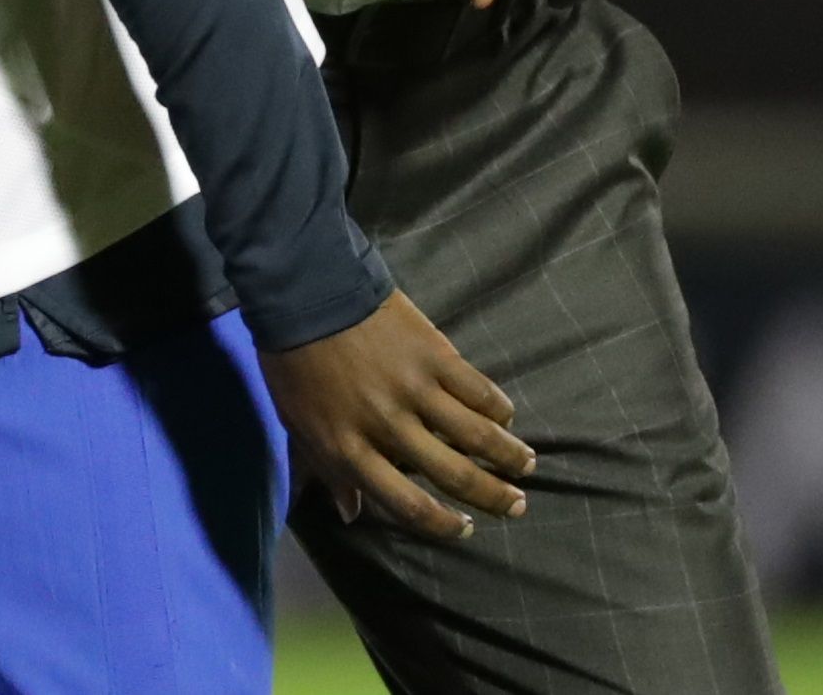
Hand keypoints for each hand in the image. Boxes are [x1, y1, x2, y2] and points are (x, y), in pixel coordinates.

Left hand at [260, 291, 531, 541]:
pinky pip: (477, 390)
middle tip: (517, 508)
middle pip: (454, 475)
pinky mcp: (434, 354)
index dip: (442, 525)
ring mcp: (416, 389)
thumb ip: (328, 471)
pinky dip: (498, 407)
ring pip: (476, 435)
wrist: (305, 292)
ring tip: (527, 467)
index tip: (464, 529)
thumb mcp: (298, 426)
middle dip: (491, 497)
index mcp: (351, 450)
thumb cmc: (295, 363)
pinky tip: (508, 417)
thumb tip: (350, 514)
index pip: (408, 505)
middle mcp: (389, 427)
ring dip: (508, 455)